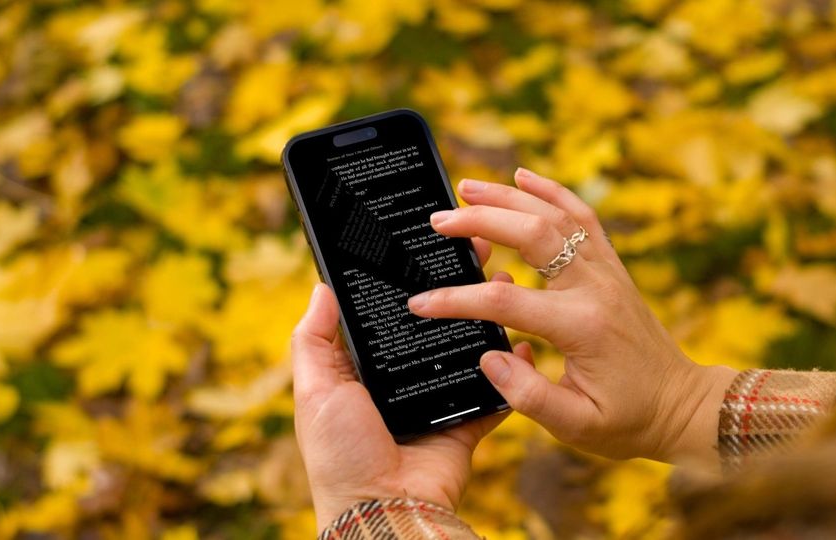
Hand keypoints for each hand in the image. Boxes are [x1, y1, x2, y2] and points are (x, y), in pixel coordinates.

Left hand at [292, 246, 533, 530]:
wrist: (382, 510)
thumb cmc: (339, 454)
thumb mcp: (315, 391)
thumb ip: (314, 341)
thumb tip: (321, 287)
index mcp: (366, 370)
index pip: (388, 314)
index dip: (404, 282)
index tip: (422, 248)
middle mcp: (402, 381)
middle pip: (432, 326)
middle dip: (453, 291)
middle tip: (472, 254)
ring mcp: (437, 401)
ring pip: (466, 352)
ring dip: (485, 319)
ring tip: (502, 280)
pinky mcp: (466, 423)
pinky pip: (493, 393)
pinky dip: (509, 371)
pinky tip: (522, 340)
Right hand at [407, 168, 736, 465]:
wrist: (681, 406)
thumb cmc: (628, 420)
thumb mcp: (576, 425)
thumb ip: (528, 395)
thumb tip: (489, 357)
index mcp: (580, 327)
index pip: (506, 303)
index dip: (458, 301)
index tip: (422, 303)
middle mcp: (595, 288)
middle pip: (532, 236)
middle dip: (481, 222)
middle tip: (440, 220)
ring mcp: (606, 272)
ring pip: (556, 216)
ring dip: (510, 197)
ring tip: (467, 188)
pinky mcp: (612, 268)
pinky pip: (583, 217)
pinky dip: (553, 191)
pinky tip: (524, 176)